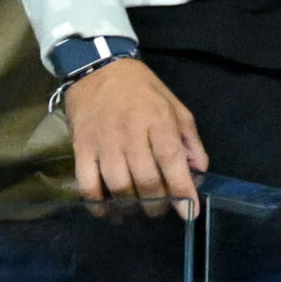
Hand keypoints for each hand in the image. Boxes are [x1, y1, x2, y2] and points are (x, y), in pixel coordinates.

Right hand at [64, 58, 208, 218]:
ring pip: (118, 187)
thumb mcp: (174, 105)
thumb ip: (189, 138)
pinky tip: (109, 211)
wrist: (98, 70)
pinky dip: (98, 205)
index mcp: (158, 118)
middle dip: (158, 203)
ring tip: (138, 209)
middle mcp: (130, 132)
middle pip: (146, 179)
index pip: (171, 159)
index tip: (190, 212)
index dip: (182, 189)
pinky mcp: (80, 149)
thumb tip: (200, 170)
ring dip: (131, 206)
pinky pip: (87, 186)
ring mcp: (103, 142)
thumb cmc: (141, 89)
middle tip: (162, 208)